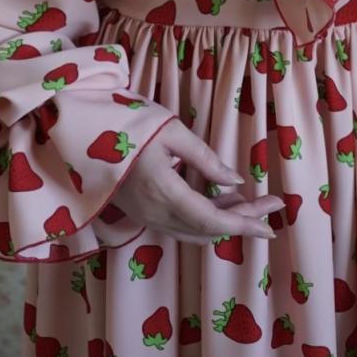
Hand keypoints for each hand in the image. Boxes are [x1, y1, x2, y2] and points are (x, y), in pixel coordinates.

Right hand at [109, 117, 283, 243]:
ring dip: (228, 220)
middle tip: (274, 205)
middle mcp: (156, 213)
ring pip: (196, 231)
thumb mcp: (172, 132)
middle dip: (245, 220)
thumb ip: (205, 159)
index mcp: (164, 192)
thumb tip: (236, 182)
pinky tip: (227, 200)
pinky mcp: (144, 214)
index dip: (244, 226)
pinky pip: (183, 225)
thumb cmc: (128, 125)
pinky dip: (209, 218)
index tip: (271, 226)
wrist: (82, 135)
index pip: (212, 222)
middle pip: (209, 230)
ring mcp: (147, 217)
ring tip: (255, 202)